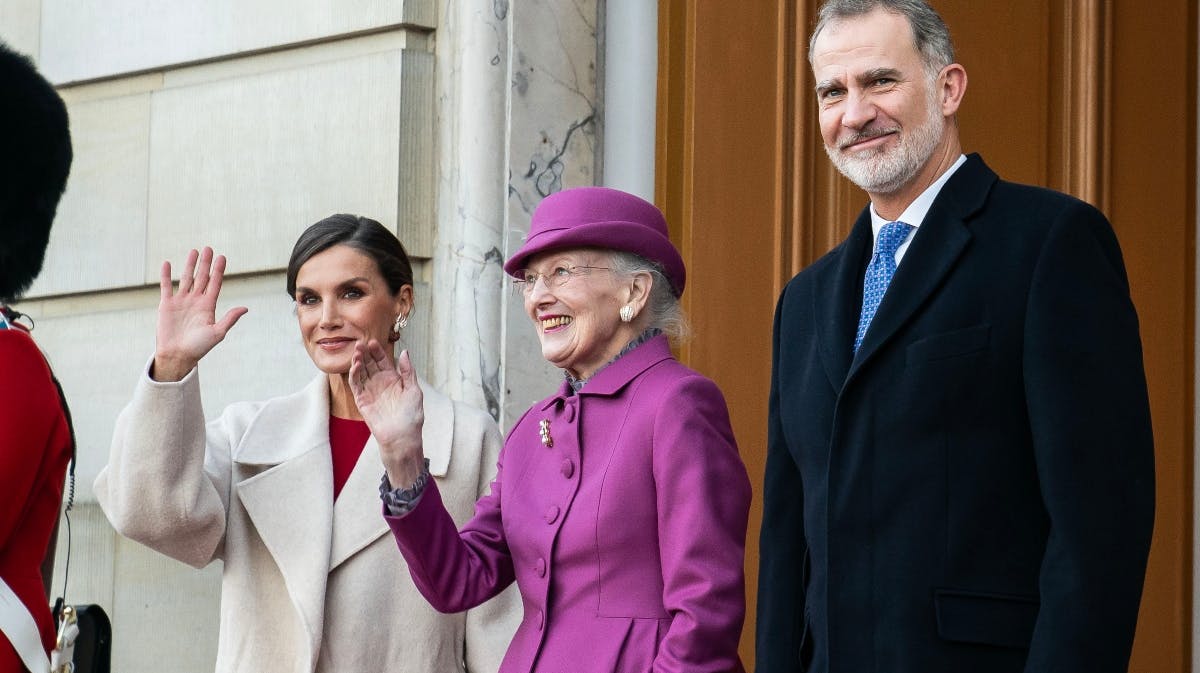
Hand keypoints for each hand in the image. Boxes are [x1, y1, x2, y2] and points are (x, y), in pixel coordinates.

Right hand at [152, 247, 247, 380]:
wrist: (177, 356)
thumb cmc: (199, 348)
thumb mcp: (217, 333)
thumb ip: (229, 319)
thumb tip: (245, 308)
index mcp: (209, 306)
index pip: (215, 284)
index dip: (218, 271)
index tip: (222, 257)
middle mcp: (196, 301)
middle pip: (202, 278)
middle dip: (205, 263)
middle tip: (209, 248)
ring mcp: (181, 301)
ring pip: (186, 278)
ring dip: (190, 265)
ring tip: (194, 251)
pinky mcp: (166, 305)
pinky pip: (166, 286)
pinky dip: (166, 275)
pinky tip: (167, 263)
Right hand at [350, 341, 425, 485]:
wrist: (402, 437)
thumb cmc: (412, 416)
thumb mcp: (413, 390)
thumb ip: (408, 371)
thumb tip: (405, 352)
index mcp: (393, 380)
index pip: (382, 361)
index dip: (377, 351)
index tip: (373, 341)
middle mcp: (380, 384)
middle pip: (370, 364)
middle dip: (365, 353)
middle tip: (361, 342)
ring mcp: (370, 392)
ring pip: (361, 372)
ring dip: (358, 361)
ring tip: (357, 351)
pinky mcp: (362, 401)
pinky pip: (356, 385)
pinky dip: (354, 374)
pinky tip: (356, 365)